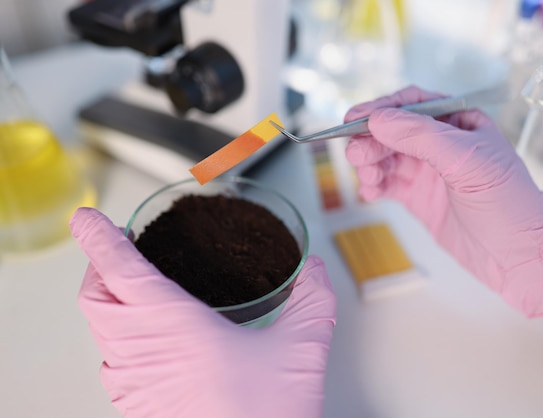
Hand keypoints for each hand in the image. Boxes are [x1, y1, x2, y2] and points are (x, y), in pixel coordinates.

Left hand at [71, 207, 335, 417]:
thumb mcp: (301, 352)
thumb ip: (313, 301)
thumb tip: (315, 271)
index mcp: (175, 327)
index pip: (119, 270)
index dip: (99, 239)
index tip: (87, 218)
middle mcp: (144, 354)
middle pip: (96, 297)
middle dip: (100, 266)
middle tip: (117, 249)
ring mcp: (135, 386)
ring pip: (100, 331)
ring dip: (109, 301)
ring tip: (132, 288)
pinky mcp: (139, 409)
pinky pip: (113, 361)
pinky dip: (119, 335)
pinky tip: (149, 338)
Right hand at [344, 86, 542, 316]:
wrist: (519, 257)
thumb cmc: (508, 203)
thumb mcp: (467, 162)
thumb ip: (421, 137)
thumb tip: (378, 120)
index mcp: (460, 123)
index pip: (413, 105)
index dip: (382, 109)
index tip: (355, 118)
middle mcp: (442, 144)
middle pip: (394, 131)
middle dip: (372, 140)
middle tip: (355, 155)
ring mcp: (430, 172)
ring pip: (387, 157)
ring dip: (370, 163)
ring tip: (365, 177)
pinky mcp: (420, 199)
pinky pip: (389, 184)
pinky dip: (374, 185)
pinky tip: (370, 192)